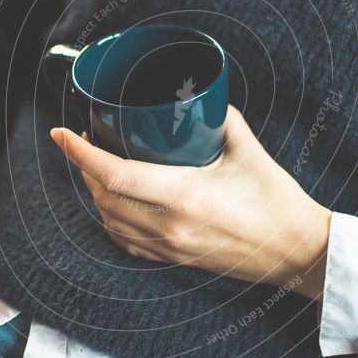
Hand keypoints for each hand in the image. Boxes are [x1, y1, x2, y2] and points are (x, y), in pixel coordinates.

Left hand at [50, 106, 331, 299]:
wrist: (295, 252)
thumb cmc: (276, 203)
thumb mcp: (248, 151)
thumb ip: (221, 119)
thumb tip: (199, 98)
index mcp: (184, 196)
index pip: (114, 174)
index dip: (80, 153)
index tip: (61, 133)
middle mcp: (169, 225)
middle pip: (103, 196)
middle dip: (84, 166)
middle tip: (87, 140)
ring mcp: (169, 247)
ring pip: (109, 220)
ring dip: (95, 192)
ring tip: (98, 167)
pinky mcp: (174, 259)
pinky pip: (125, 242)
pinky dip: (110, 220)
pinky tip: (116, 204)